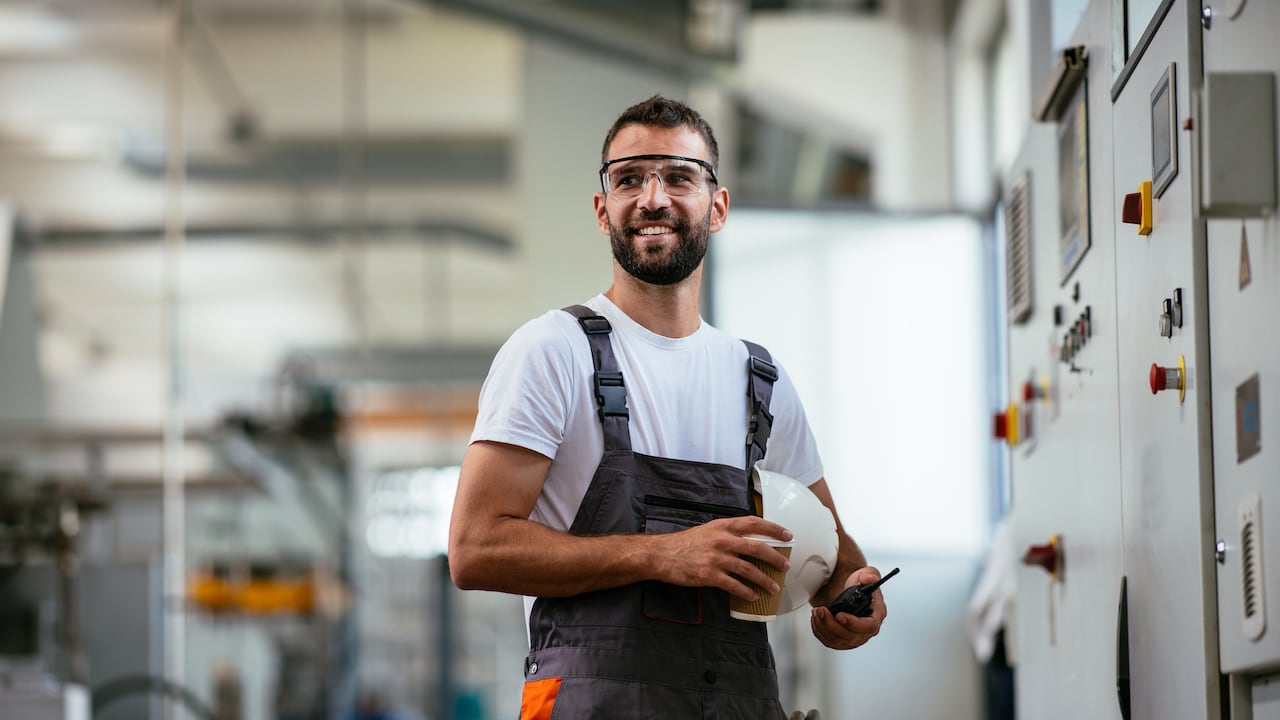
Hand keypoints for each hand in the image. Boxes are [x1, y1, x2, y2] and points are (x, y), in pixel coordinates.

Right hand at [648, 516, 792, 602]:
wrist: (661, 554)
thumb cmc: (684, 543)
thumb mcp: (708, 530)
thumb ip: (728, 533)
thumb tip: (750, 541)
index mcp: (722, 526)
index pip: (754, 523)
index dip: (774, 528)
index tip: (788, 535)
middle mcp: (721, 540)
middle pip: (756, 547)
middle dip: (775, 557)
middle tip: (786, 565)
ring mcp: (715, 558)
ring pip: (748, 569)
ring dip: (764, 579)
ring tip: (774, 587)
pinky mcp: (709, 575)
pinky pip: (733, 585)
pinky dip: (746, 592)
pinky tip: (753, 596)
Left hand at [810, 566, 885, 649]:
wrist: (851, 592)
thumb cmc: (861, 584)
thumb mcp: (867, 574)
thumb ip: (870, 575)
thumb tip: (871, 579)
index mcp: (877, 615)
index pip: (870, 626)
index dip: (854, 623)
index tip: (839, 615)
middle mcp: (867, 630)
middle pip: (850, 636)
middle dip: (832, 624)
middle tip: (821, 611)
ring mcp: (855, 637)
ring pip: (837, 641)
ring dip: (823, 627)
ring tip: (816, 612)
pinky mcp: (843, 640)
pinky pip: (830, 642)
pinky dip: (820, 632)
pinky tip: (816, 619)